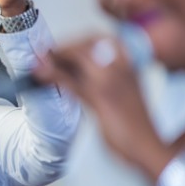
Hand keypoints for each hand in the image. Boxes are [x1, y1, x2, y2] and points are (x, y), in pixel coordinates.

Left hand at [32, 36, 168, 171]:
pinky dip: (53, 77)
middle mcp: (123, 67)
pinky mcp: (101, 99)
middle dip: (61, 47)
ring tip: (37, 63)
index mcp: (130, 63)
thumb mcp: (119, 92)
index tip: (55, 46)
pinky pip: (72, 82)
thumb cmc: (133, 123)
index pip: (98, 39)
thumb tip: (68, 64)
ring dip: (53, 59)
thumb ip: (98, 77)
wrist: (148, 147)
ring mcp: (113, 81)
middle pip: (86, 44)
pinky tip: (40, 76)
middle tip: (43, 54)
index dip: (73, 41)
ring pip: (78, 59)